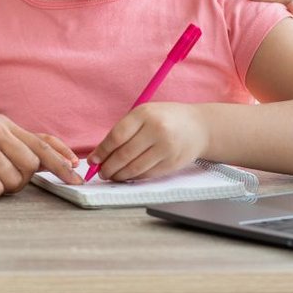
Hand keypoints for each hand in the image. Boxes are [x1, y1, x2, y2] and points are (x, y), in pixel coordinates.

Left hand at [87, 103, 208, 181]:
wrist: (199, 127)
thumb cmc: (165, 119)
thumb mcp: (145, 114)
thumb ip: (124, 130)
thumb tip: (100, 154)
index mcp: (145, 114)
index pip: (117, 136)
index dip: (102, 151)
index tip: (93, 160)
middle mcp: (156, 130)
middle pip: (124, 154)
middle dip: (108, 167)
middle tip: (100, 172)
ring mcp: (166, 148)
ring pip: (135, 168)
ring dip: (119, 175)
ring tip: (111, 176)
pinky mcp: (172, 163)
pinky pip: (147, 174)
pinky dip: (133, 178)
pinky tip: (126, 176)